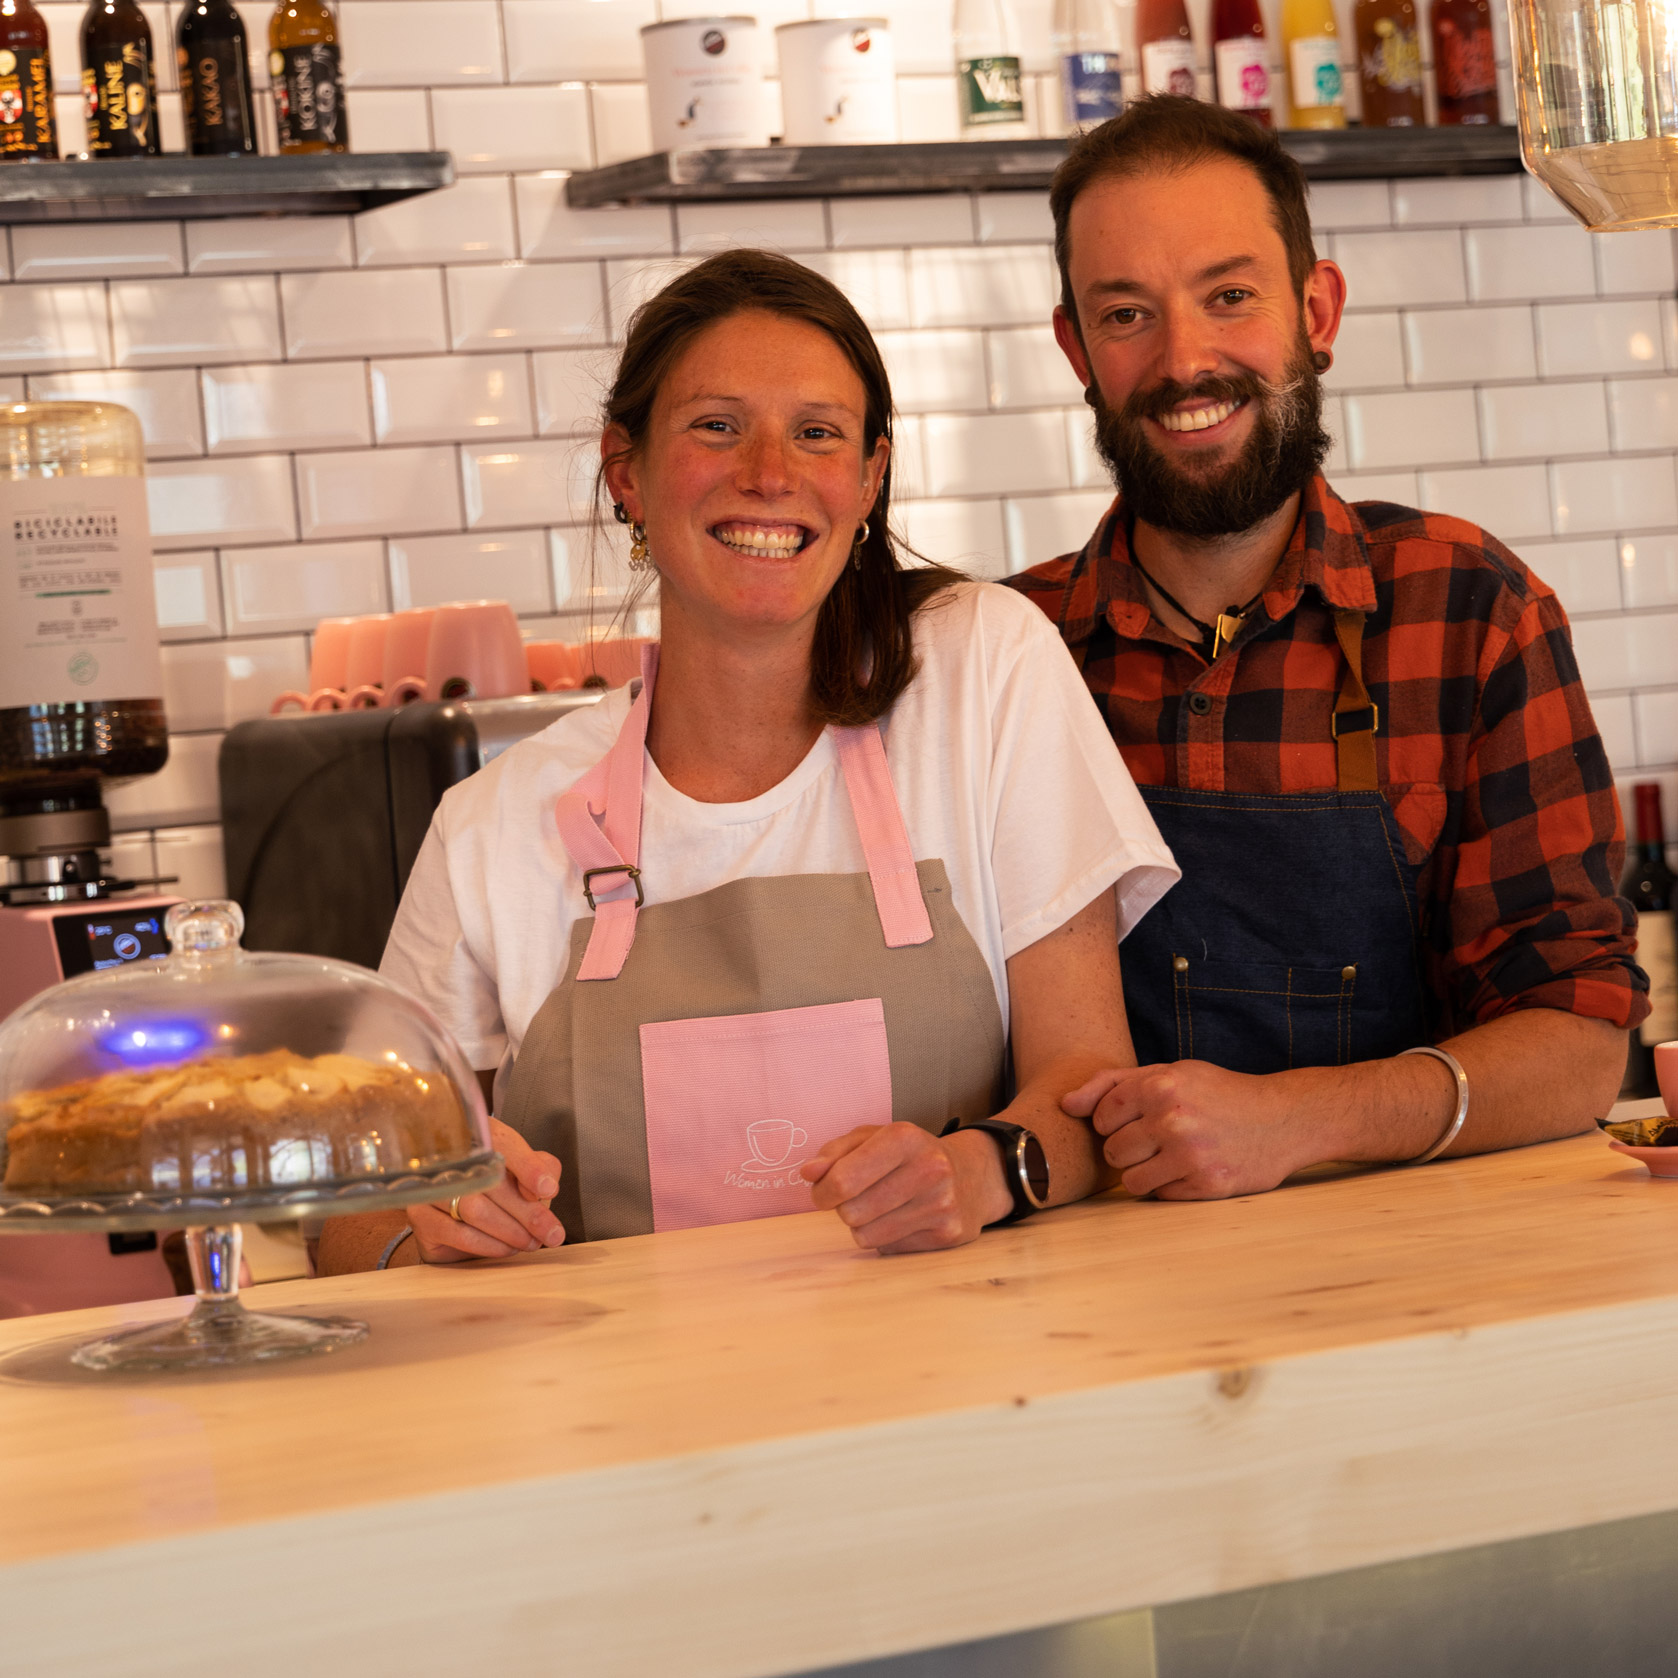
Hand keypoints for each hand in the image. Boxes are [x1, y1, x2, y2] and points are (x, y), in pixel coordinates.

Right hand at [410, 1117, 564, 1261]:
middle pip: (492, 1183)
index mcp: (480, 1134)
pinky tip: (506, 1248)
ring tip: (531, 1242)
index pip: (505, 1144)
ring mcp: (431, 1185)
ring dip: (510, 1231)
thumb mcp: (524, 1170)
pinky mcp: (421, 1215)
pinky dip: (489, 1245)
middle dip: (528, 1213)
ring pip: (475, 1210)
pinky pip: (459, 1233)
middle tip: (550, 1232)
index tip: (548, 1190)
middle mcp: (450, 1154)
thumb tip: (546, 1186)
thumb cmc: (495, 1186)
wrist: (453, 1213)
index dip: (529, 1167)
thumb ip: (542, 1169)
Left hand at [801, 1123, 1012, 1253]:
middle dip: (845, 1208)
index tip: (824, 1192)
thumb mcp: (873, 1138)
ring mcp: (941, 1204)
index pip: (842, 1181)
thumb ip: (834, 1152)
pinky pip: (889, 1249)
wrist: (972, 1175)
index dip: (822, 1192)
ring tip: (882, 1207)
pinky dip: (887, 1238)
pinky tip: (904, 1219)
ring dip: (864, 1226)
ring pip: (866, 1236)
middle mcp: (928, 1169)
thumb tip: (808, 1173)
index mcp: (903, 1138)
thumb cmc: (910, 1154)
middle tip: (860, 1197)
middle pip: (850, 1212)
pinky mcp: (948, 1234)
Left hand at [1063, 1062, 1313, 1200]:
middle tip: (1155, 1139)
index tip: (1136, 1119)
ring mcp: (1190, 1155)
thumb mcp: (1171, 1072)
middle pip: (1112, 1151)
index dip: (1113, 1121)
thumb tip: (1065, 1104)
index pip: (1101, 1116)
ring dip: (1144, 1173)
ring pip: (1131, 1181)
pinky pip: (1160, 1197)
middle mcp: (1173, 1120)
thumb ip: (1112, 1083)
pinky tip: (1190, 1169)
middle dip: (1127, 1148)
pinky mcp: (1207, 1185)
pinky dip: (1169, 1187)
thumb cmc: (1220, 1093)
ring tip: (1168, 1157)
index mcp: (1161, 1086)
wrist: (1285, 1119)